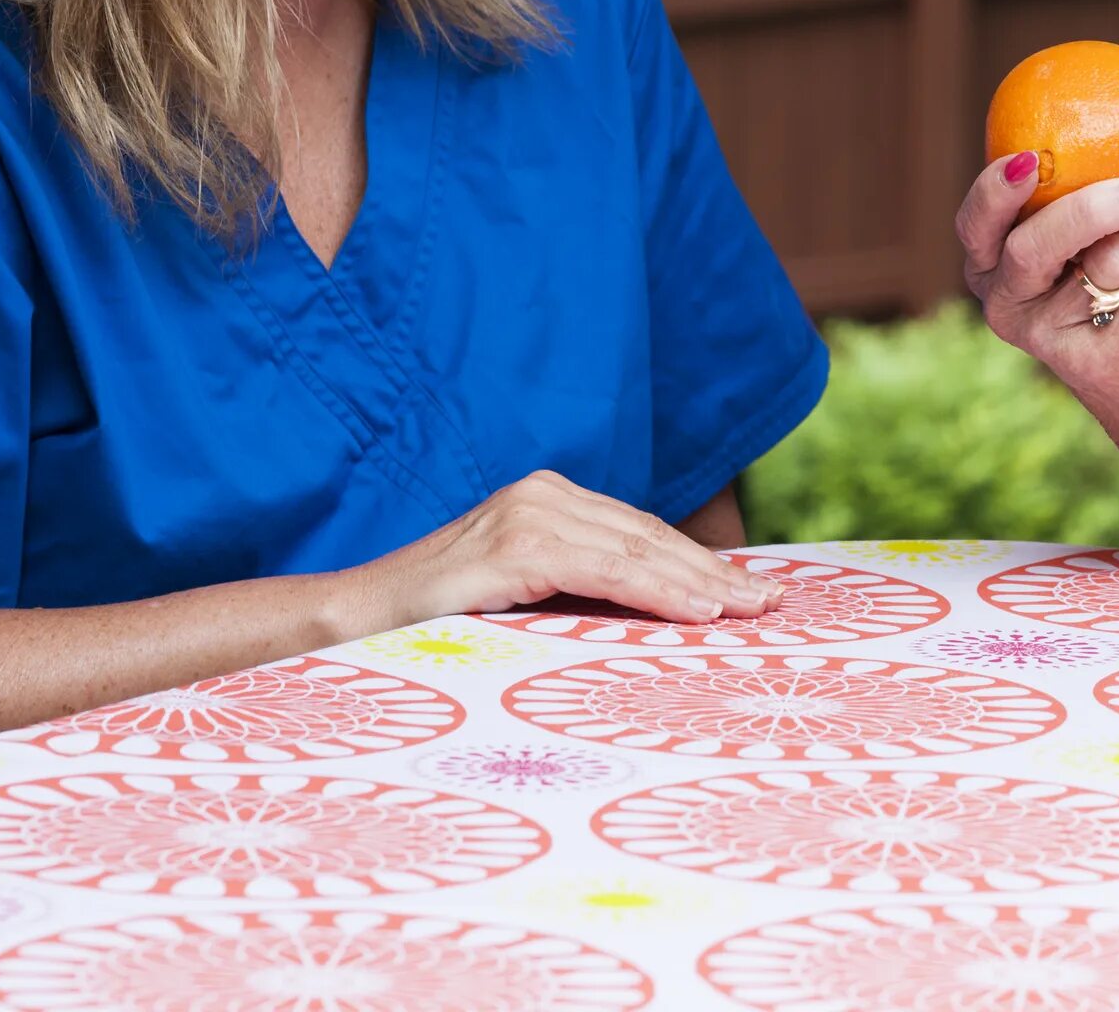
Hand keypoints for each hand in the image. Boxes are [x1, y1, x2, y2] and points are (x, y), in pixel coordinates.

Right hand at [329, 471, 782, 640]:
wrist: (346, 622)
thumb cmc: (435, 624)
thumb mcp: (520, 601)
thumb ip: (576, 594)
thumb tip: (655, 623)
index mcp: (547, 502)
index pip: (642, 534)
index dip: (701, 563)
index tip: (754, 593)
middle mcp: (541, 495)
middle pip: (649, 537)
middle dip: (715, 573)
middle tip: (773, 605)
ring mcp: (525, 515)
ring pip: (635, 551)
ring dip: (700, 583)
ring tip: (749, 611)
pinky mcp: (510, 548)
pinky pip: (600, 569)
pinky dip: (654, 589)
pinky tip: (695, 610)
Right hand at [957, 153, 1118, 444]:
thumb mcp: (1095, 246)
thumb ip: (1083, 202)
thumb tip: (1117, 126)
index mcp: (992, 271)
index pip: (976, 225)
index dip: (995, 190)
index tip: (1029, 159)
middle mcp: (1007, 308)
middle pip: (1033, 244)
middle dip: (1093, 208)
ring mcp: (1049, 342)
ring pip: (1111, 263)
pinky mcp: (1100, 366)